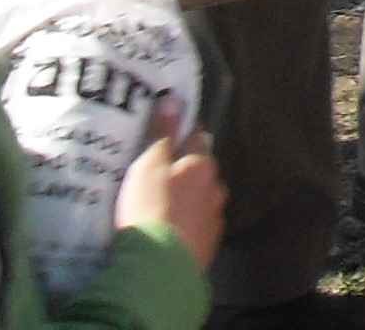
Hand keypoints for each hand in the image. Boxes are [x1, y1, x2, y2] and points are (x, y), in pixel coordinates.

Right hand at [117, 98, 224, 268]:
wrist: (159, 266)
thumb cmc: (151, 207)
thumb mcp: (149, 166)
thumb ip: (162, 134)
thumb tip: (174, 98)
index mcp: (201, 165)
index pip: (197, 138)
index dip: (185, 135)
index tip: (174, 135)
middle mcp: (216, 187)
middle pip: (204, 170)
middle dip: (190, 169)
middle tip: (166, 174)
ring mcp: (215, 217)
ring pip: (205, 198)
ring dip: (192, 198)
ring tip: (169, 205)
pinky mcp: (209, 244)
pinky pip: (200, 225)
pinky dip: (190, 223)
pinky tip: (175, 230)